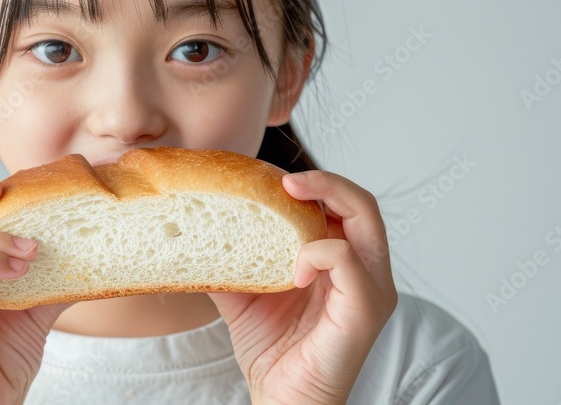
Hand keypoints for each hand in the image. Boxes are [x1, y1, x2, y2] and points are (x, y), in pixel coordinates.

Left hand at [207, 170, 397, 404]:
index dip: (315, 183)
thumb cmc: (271, 348)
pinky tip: (291, 271)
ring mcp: (370, 290)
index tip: (274, 178)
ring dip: (326, 200)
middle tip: (285, 181)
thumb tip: (190, 224)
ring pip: (366, 221)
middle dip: (326, 180)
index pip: (343, 204)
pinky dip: (318, 253)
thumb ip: (229, 254)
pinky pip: (348, 261)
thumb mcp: (243, 289)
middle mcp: (366, 271)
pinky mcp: (364, 311)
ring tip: (287, 199)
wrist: (280, 399)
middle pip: (363, 204)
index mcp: (344, 261)